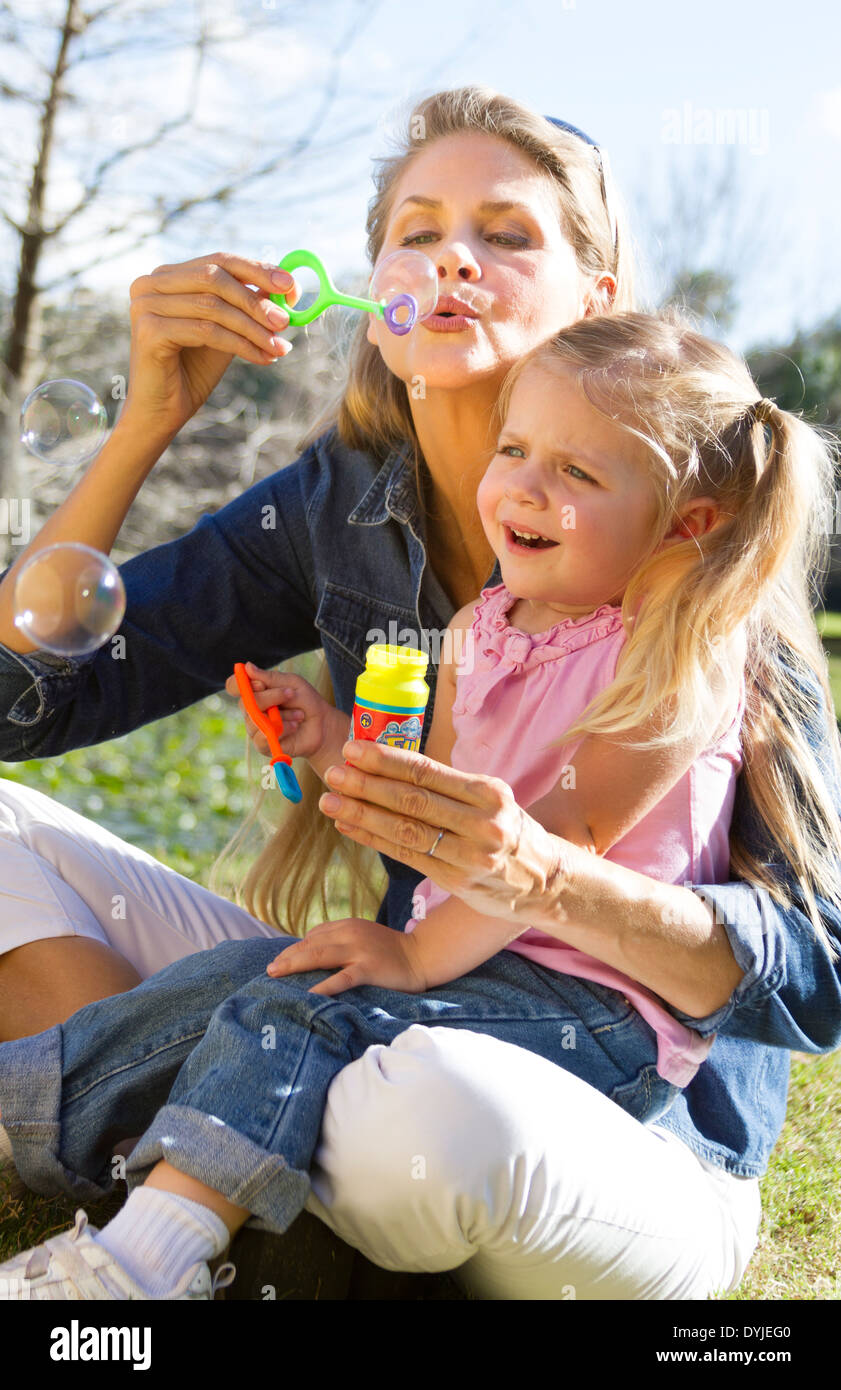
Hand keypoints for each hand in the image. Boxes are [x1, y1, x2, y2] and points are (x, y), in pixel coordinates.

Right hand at [122, 252, 299, 441]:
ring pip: (213, 306)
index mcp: (167, 276)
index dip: (257, 270)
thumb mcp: (226, 329)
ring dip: (252, 328)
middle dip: (255, 300)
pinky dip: (239, 344)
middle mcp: (150, 284)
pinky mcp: (149, 331)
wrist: (163, 411)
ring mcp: (145, 305)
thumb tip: (284, 286)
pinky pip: (206, 331)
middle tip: (284, 321)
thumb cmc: (193, 370)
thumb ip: (246, 305)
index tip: (290, 285)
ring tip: (278, 347)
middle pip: (214, 277)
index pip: (217, 261)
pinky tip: (261, 359)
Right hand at [224, 662, 334, 761]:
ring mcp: (255, 727)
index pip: (234, 686)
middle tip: (290, 694)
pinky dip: (282, 729)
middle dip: (271, 697)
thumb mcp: (293, 684)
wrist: (323, 725)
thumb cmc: (307, 701)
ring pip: (256, 720)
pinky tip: (294, 726)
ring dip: (282, 715)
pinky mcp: (262, 744)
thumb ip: (270, 678)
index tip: (259, 683)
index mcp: (256, 691)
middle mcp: (252, 709)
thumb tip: (247, 667)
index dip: (239, 684)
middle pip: (245, 703)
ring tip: (299, 714)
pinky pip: (263, 736)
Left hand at [266, 918, 428, 995]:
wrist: (422, 956)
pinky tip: (309, 994)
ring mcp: (359, 950)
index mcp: (348, 925)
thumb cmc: (390, 951)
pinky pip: (341, 978)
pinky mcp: (369, 968)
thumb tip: (312, 953)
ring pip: (320, 956)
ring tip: (277, 975)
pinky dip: (323, 986)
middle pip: (311, 944)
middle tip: (269, 970)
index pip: (313, 935)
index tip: (279, 962)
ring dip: (295, 965)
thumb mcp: (363, 938)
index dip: (294, 949)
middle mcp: (350, 933)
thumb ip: (341, 941)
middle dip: (287, 957)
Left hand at [317, 741, 570, 925]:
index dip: (387, 760)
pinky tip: (349, 827)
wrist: (545, 879)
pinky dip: (374, 841)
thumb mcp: (493, 798)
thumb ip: (451, 785)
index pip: (429, 772)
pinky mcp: (457, 880)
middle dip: (367, 785)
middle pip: (413, 801)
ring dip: (362, 814)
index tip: (353, 749)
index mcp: (489, 793)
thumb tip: (390, 763)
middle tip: (334, 773)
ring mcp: (470, 855)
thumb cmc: (509, 829)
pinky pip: (407, 856)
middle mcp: (482, 823)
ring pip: (405, 831)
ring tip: (331, 801)